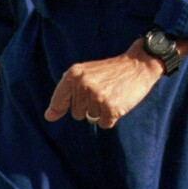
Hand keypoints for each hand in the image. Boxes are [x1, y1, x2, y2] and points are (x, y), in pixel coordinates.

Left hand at [44, 38, 163, 128]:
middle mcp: (84, 84)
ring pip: (90, 118)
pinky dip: (111, 117)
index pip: (58, 100)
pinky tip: (118, 101)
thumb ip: (66, 93)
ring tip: (112, 94)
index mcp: (75, 74)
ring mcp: (97, 96)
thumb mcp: (86, 73)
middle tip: (103, 90)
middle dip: (88, 106)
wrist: (139, 64)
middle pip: (76, 113)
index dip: (60, 107)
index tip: (62, 110)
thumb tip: (48, 117)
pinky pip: (103, 123)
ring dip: (101, 111)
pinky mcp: (110, 108)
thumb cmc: (111, 71)